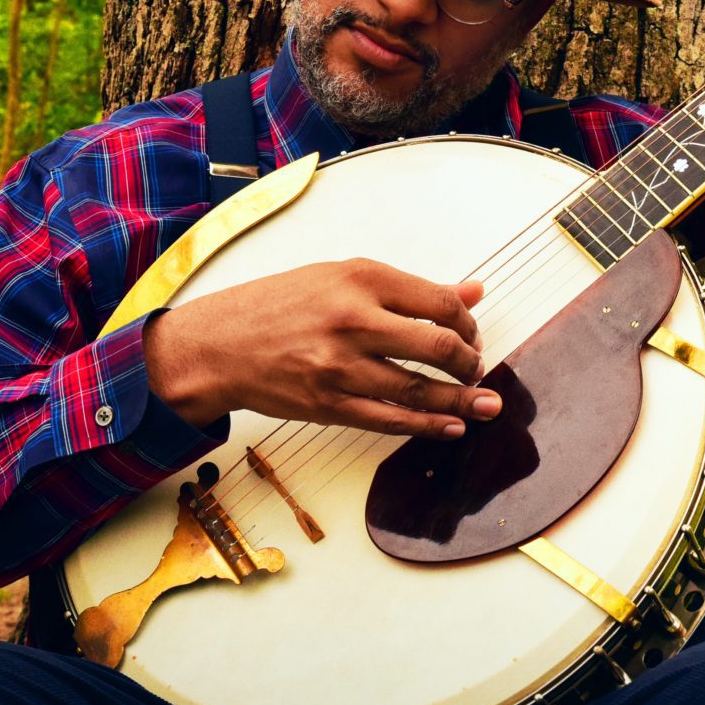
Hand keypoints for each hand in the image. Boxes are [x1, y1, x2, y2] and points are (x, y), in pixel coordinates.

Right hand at [142, 258, 500, 437]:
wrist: (218, 344)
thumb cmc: (278, 306)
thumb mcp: (341, 277)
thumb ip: (409, 288)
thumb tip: (473, 290)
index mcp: (360, 279)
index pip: (439, 302)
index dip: (468, 322)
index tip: (472, 333)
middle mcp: (353, 320)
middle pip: (438, 345)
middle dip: (470, 363)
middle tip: (477, 370)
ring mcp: (340, 366)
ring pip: (418, 389)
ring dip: (461, 401)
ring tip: (485, 406)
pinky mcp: (328, 404)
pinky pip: (389, 420)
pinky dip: (427, 425)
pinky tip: (450, 427)